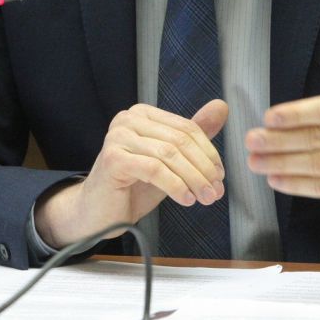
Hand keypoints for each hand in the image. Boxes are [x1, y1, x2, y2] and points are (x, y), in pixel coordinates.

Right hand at [34, 100, 227, 248]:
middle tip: (217, 191)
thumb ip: (192, 136)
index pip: (187, 128)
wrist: (98, 213)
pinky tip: (186, 199)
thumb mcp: (169, 161)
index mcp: (143, 114)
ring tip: (206, 198)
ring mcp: (118, 137)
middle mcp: (128, 119)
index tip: (220, 176)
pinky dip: (176, 186)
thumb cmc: (133, 186)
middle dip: (204, 168)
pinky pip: (155, 170)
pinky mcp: (114, 159)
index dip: (208, 153)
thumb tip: (221, 107)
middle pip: (180, 140)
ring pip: (170, 155)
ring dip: (194, 179)